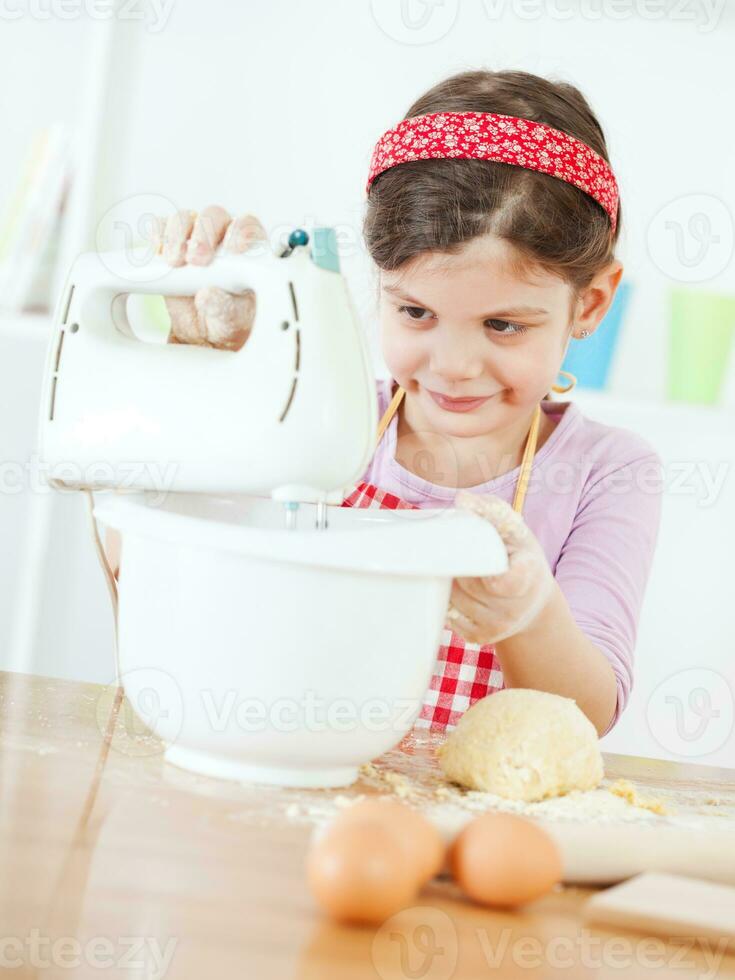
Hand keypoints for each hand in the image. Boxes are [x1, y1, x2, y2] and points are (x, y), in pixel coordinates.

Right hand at [152, 204, 268, 350]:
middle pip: (214, 216)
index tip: (231, 249)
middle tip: (196, 260)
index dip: (239, 232)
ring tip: (174, 262)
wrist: (203, 329)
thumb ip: (223, 308)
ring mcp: (195, 236)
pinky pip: (161, 227)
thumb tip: (207, 295)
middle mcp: (222, 236)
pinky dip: (158, 235)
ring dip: (177, 236)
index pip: (247, 226)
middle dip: (204, 235)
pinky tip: (158, 251)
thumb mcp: (230, 320)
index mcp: (247, 250)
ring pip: (185, 218)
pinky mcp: (171, 243)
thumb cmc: (227, 318)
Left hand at [445, 492, 554, 644]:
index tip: (482, 561)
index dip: (491, 575)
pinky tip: (454, 589)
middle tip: (455, 551)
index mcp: (529, 574)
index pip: (509, 582)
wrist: (533, 605)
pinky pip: (450, 616)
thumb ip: (492, 510)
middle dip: (458, 565)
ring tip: (455, 567)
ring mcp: (498, 626)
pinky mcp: (480, 638)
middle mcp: (515, 607)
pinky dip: (447, 600)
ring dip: (448, 581)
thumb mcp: (516, 530)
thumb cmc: (520, 557)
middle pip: (469, 582)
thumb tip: (462, 501)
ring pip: (455, 598)